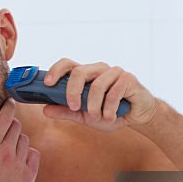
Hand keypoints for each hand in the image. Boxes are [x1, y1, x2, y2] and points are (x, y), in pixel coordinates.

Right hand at [0, 99, 40, 181]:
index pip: (4, 117)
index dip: (9, 107)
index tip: (9, 103)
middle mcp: (5, 153)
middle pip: (16, 126)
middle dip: (11, 125)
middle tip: (6, 129)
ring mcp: (19, 164)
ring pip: (25, 140)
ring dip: (18, 141)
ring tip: (9, 148)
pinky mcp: (29, 175)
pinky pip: (34, 155)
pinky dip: (28, 155)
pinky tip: (18, 160)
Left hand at [40, 58, 157, 130]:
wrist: (137, 116)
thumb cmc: (111, 112)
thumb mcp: (85, 116)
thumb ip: (66, 111)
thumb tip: (45, 109)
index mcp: (87, 75)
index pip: (68, 64)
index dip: (56, 70)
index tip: (47, 84)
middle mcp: (99, 69)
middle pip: (79, 71)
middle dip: (72, 92)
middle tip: (74, 107)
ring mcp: (114, 72)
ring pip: (96, 85)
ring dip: (94, 106)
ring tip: (98, 117)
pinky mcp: (128, 78)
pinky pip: (113, 92)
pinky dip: (109, 108)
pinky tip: (110, 116)